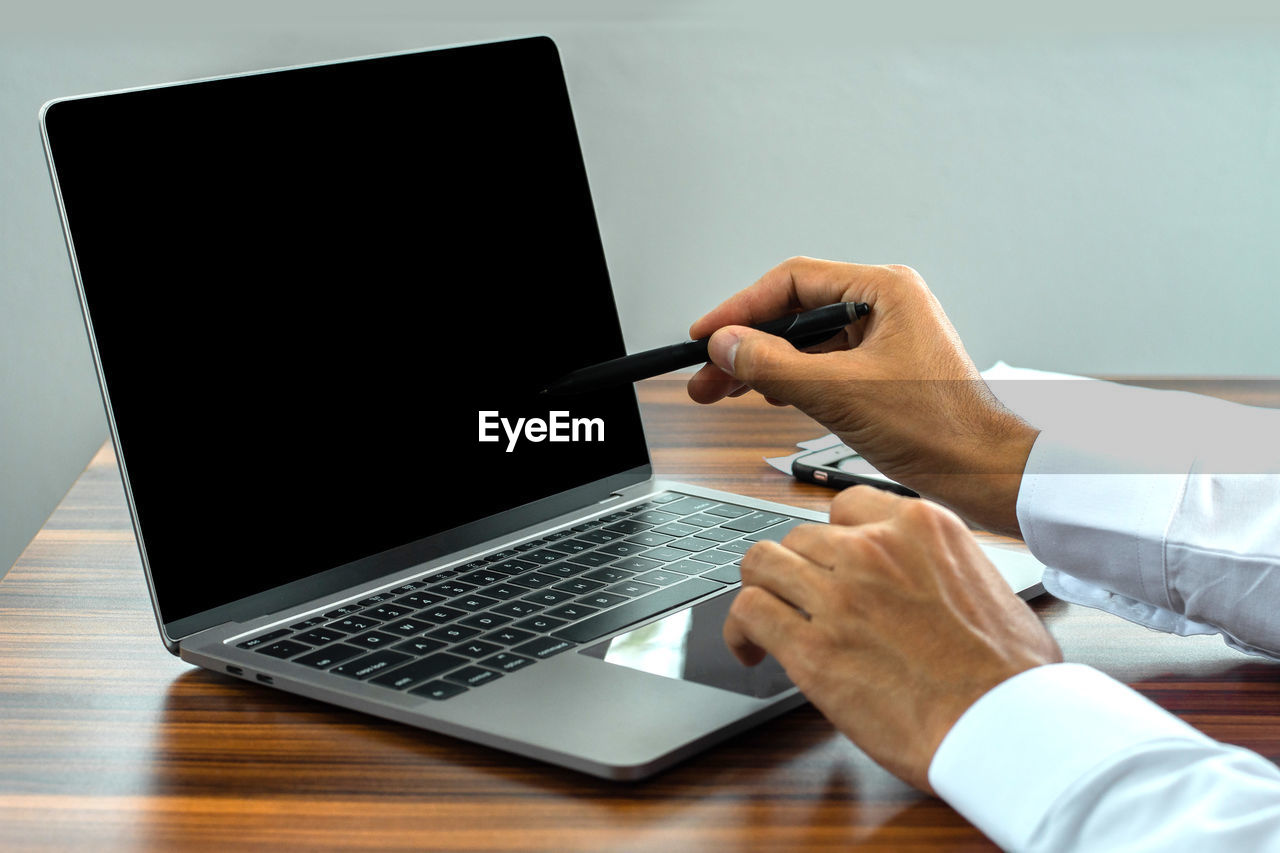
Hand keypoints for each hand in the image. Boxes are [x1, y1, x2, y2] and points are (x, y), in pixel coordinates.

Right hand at [687, 257, 1037, 535]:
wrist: (985, 470)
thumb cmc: (937, 428)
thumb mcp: (839, 393)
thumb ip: (773, 365)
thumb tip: (724, 345)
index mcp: (884, 290)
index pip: (792, 282)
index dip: (740, 309)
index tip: (705, 335)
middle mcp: (885, 305)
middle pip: (794, 313)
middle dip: (745, 345)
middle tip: (705, 374)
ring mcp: (884, 338)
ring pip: (805, 342)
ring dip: (763, 366)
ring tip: (721, 391)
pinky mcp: (882, 370)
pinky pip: (823, 365)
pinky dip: (790, 380)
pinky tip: (767, 397)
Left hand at [724, 486, 1062, 791]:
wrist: (1007, 725)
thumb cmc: (1012, 672)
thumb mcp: (987, 583)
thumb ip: (939, 566)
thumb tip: (922, 581)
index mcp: (920, 528)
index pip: (846, 506)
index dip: (833, 537)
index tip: (830, 562)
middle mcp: (872, 551)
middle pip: (801, 537)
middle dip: (798, 571)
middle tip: (799, 602)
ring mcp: (838, 598)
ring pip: (762, 564)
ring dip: (760, 589)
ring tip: (762, 616)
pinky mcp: (813, 649)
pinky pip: (750, 612)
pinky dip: (740, 629)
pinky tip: (750, 648)